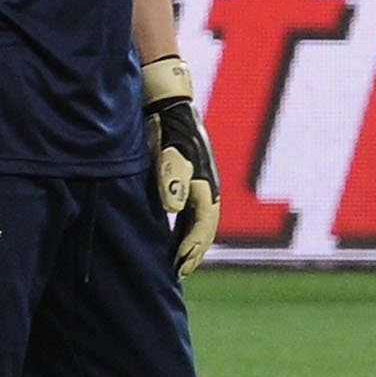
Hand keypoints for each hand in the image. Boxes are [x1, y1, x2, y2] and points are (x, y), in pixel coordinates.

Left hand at [141, 55, 218, 274]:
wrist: (167, 104)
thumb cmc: (166, 128)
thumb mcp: (167, 152)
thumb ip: (170, 179)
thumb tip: (174, 209)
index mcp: (206, 184)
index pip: (202, 224)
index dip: (191, 248)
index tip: (179, 268)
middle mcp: (209, 186)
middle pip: (205, 226)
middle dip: (194, 250)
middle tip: (179, 272)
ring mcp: (202, 182)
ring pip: (200, 220)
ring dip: (190, 242)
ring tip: (176, 262)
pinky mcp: (191, 178)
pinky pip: (193, 211)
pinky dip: (185, 228)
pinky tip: (173, 238)